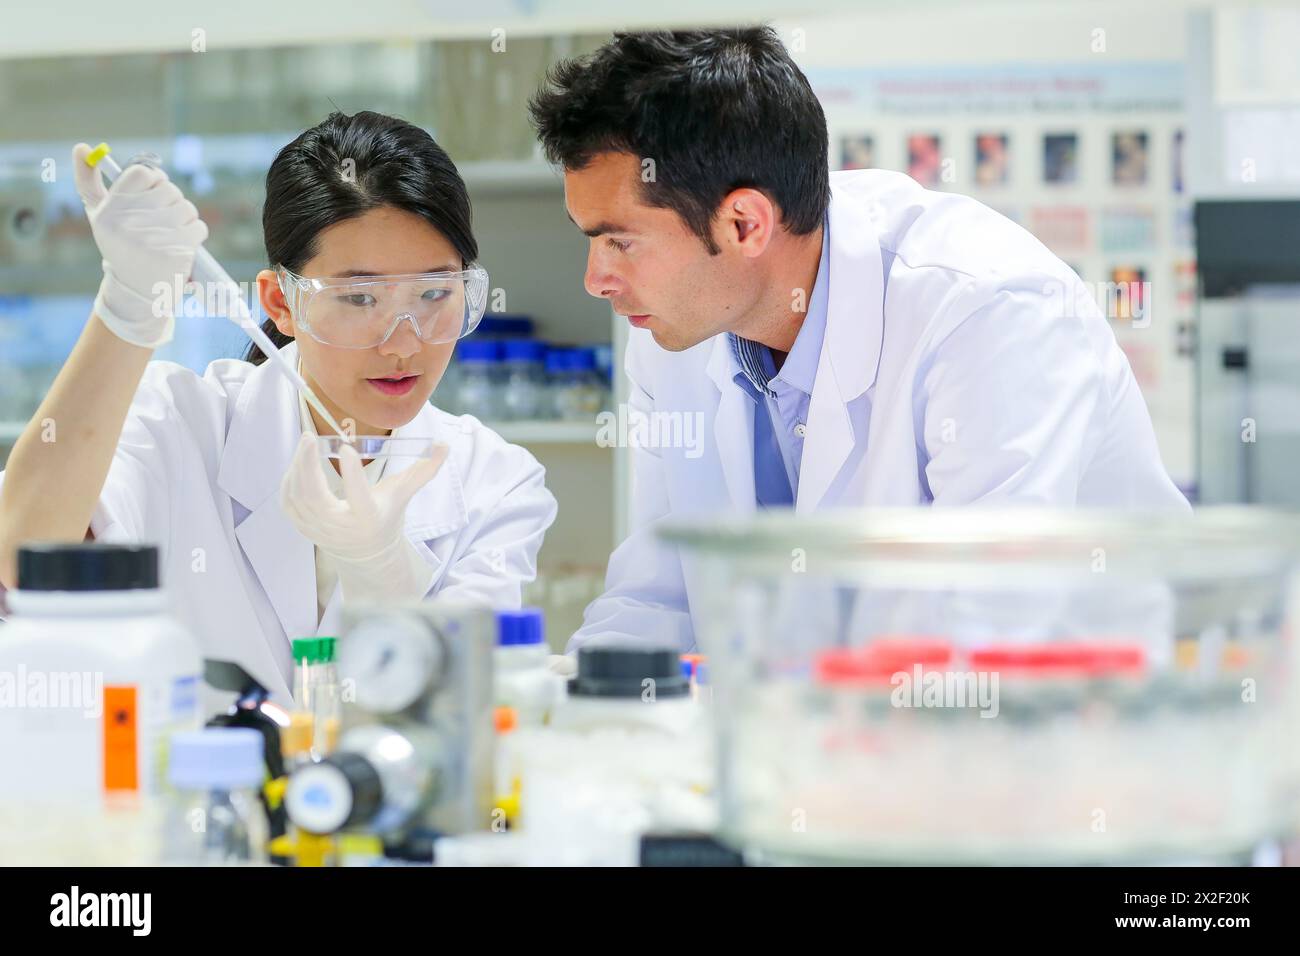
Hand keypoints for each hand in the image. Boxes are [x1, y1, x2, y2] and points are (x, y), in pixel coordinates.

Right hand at [72, 143, 208, 347]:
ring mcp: (153, 238)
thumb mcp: (99, 215)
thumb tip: (82, 147)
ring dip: (185, 217)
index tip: (154, 190)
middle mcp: (128, 223)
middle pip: (169, 189)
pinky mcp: (176, 252)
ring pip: (186, 207)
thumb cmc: (119, 244)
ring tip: (170, 232)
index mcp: (110, 210)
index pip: (142, 173)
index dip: (154, 179)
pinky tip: (181, 244)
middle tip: (163, 217)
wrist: (137, 289)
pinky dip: (195, 233)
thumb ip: (89, 180)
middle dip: (171, 200)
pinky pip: (198, 227)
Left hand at [280, 434, 450, 601]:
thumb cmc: (386, 516)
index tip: (344, 448)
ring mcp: (319, 530)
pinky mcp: (304, 528)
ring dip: (298, 468)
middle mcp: (342, 526)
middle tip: (309, 438)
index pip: (359, 495)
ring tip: (305, 445)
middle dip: (308, 465)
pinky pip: (289, 502)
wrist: (367, 554)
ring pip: (299, 497)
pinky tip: (297, 464)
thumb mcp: (404, 495)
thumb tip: (444, 446)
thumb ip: (423, 471)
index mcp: (368, 516)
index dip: (352, 473)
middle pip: (316, 497)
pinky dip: (290, 480)